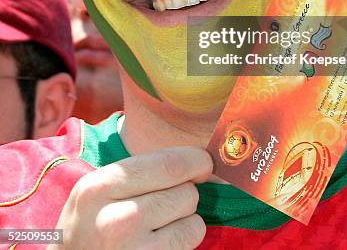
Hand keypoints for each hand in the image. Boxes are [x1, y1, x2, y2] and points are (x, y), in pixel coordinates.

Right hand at [48, 146, 212, 249]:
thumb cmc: (88, 225)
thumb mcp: (97, 189)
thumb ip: (138, 171)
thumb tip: (196, 160)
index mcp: (100, 187)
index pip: (167, 165)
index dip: (195, 160)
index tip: (203, 162)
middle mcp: (116, 221)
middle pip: (186, 193)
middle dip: (187, 192)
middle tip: (169, 199)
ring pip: (193, 222)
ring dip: (186, 220)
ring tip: (161, 224)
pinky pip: (188, 245)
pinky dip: (183, 241)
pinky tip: (161, 242)